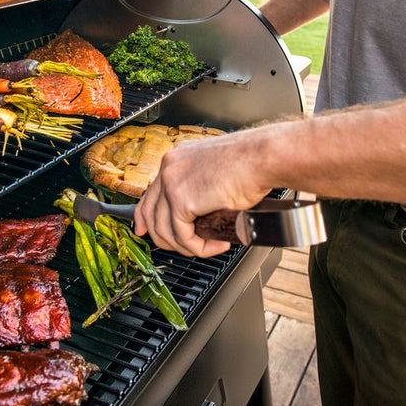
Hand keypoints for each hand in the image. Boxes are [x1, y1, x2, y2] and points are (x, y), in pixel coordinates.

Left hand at [134, 129, 272, 257]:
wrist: (262, 157)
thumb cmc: (251, 162)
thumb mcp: (215, 171)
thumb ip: (200, 187)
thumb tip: (199, 212)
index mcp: (177, 158)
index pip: (150, 192)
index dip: (145, 216)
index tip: (143, 230)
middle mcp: (170, 167)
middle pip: (150, 212)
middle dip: (162, 237)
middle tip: (184, 248)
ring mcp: (172, 182)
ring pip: (164, 229)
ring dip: (187, 245)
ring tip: (210, 245)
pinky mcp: (182, 200)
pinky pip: (183, 236)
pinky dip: (199, 247)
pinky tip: (216, 244)